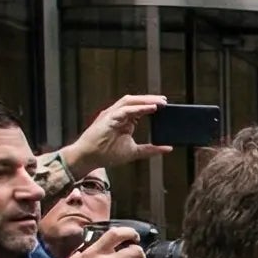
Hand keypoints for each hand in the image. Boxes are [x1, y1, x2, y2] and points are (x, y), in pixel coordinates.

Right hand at [57, 94, 172, 172]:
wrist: (88, 158)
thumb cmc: (106, 154)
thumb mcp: (135, 152)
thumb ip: (151, 149)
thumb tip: (169, 148)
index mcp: (124, 121)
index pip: (139, 108)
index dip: (151, 105)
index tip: (165, 105)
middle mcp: (118, 115)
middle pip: (135, 102)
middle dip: (150, 99)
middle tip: (165, 100)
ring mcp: (112, 115)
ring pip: (129, 101)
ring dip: (145, 100)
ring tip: (159, 102)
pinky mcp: (107, 118)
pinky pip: (124, 110)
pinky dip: (137, 108)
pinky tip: (149, 108)